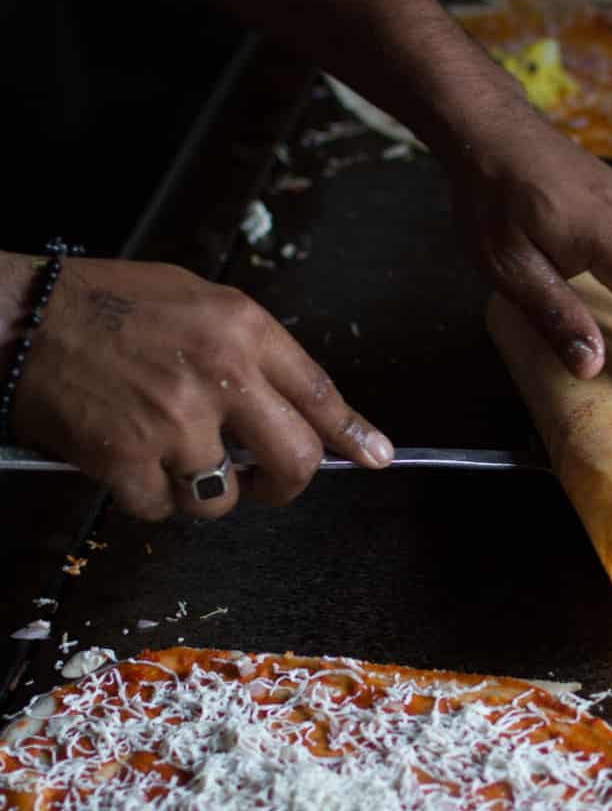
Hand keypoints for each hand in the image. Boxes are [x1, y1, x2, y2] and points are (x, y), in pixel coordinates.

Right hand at [6, 255, 391, 519]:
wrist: (20, 316)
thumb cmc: (106, 304)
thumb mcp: (195, 300)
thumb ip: (249, 350)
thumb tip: (294, 404)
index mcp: (242, 329)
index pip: (319, 394)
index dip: (353, 434)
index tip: (376, 457)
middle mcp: (219, 375)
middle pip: (295, 461)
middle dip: (287, 486)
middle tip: (267, 485)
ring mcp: (174, 423)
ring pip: (223, 499)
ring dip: (203, 492)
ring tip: (169, 456)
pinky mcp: (127, 460)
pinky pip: (162, 510)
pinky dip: (147, 497)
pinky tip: (126, 458)